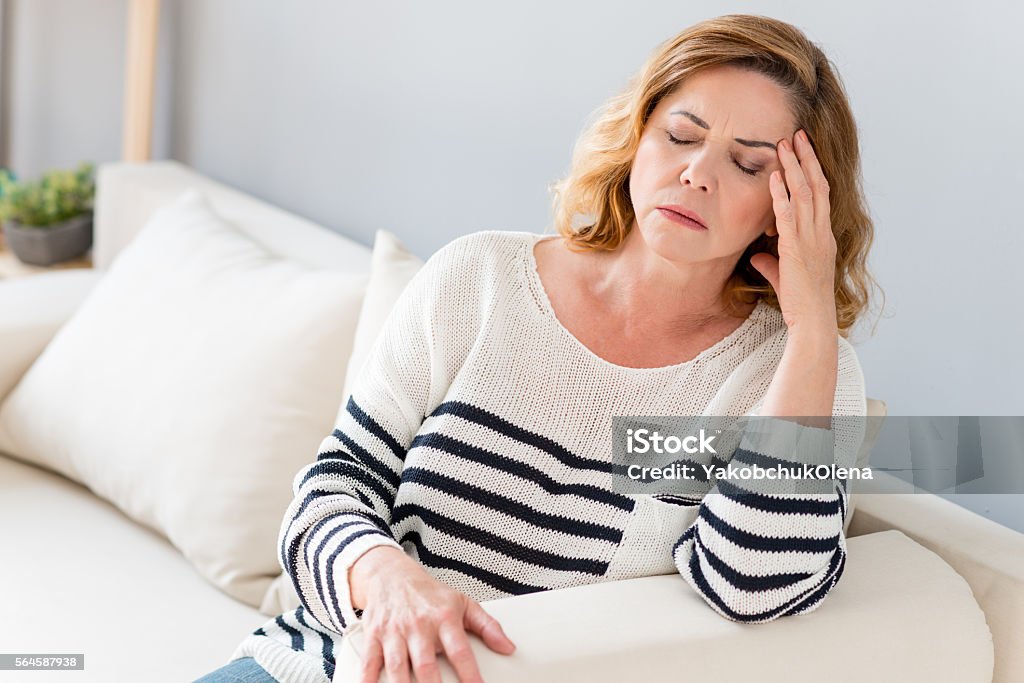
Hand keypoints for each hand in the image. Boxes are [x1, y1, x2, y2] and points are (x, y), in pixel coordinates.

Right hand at [351, 546, 516, 682]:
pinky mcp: (374, 636)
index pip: (459, 650)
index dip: (469, 673)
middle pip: (426, 664)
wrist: (391, 574)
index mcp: (443, 617)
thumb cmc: (429, 594)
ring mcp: (394, 631)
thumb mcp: (463, 603)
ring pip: (398, 666)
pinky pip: (370, 662)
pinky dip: (368, 679)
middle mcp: (418, 625)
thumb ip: (488, 626)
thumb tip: (508, 647)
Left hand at [749, 129, 837, 332]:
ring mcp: (812, 239)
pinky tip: (775, 176)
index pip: (820, 195)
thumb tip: (759, 255)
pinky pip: (789, 215)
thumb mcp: (784, 277)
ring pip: (805, 194)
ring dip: (794, 167)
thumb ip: (773, 263)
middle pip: (816, 186)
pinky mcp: (797, 249)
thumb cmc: (801, 301)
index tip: (804, 150)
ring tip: (785, 144)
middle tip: (797, 134)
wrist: (812, 321)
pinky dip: (782, 194)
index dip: (813, 171)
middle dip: (806, 158)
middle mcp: (821, 233)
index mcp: (822, 236)